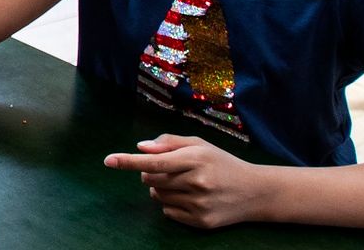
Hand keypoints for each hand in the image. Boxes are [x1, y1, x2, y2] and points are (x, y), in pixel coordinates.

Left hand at [103, 134, 270, 228]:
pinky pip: (167, 212)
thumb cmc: (222, 163)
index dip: (129, 161)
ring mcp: (199, 204)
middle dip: (152, 173)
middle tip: (171, 170)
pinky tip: (190, 198)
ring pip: (157, 196)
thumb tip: (140, 146)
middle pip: (151, 179)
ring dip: (161, 189)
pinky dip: (171, 204)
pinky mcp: (200, 222)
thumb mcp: (200, 145)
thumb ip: (169, 142)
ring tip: (184, 184)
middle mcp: (197, 182)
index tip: (108, 160)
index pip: (154, 160)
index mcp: (196, 159)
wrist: (255, 192)